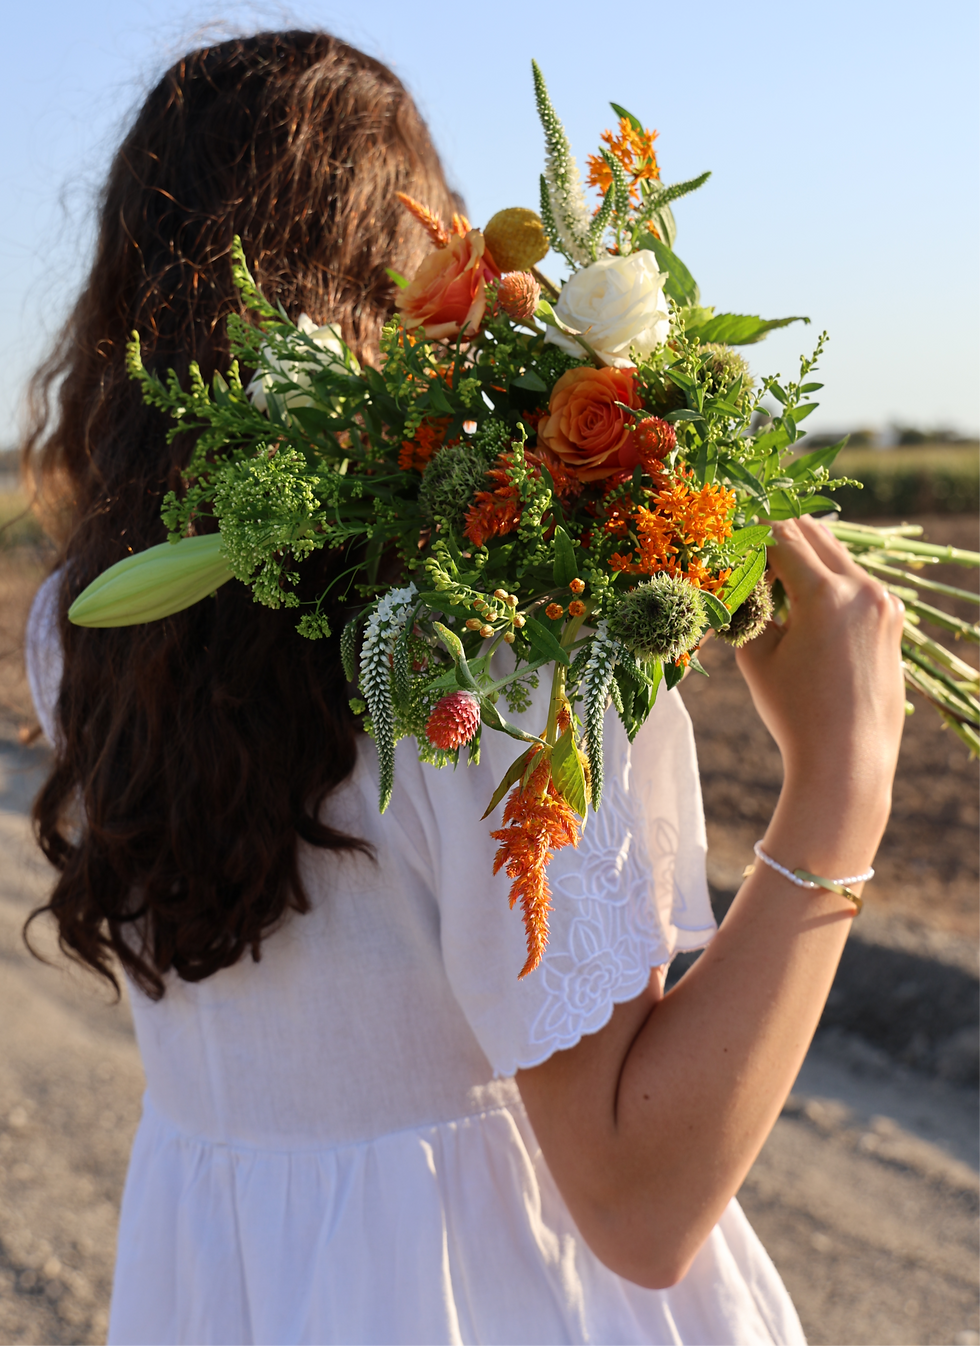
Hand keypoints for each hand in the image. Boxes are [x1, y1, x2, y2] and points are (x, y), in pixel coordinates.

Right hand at [736, 517, 905, 838]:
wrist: (847, 761)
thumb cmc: (794, 713)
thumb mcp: (757, 655)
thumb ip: (748, 605)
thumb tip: (739, 576)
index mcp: (826, 595)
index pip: (781, 538)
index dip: (748, 533)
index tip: (726, 535)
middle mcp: (863, 590)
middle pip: (814, 534)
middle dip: (776, 536)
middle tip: (744, 550)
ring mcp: (884, 603)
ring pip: (836, 555)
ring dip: (802, 557)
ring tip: (769, 579)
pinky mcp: (892, 620)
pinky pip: (853, 581)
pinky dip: (825, 579)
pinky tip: (800, 603)